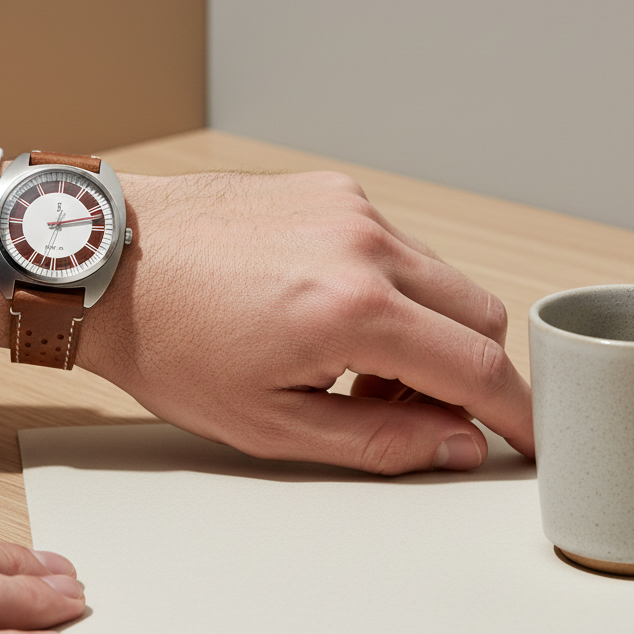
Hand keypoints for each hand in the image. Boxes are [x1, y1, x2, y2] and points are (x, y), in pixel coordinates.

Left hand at [77, 171, 532, 474]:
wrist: (106, 261)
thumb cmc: (166, 342)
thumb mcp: (266, 422)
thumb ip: (377, 439)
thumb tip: (455, 443)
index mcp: (352, 308)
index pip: (479, 368)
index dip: (518, 415)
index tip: (528, 441)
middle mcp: (363, 243)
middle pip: (479, 314)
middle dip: (466, 373)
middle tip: (405, 407)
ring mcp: (347, 206)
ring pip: (438, 278)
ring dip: (424, 330)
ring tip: (347, 363)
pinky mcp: (328, 189)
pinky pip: (395, 246)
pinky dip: (390, 289)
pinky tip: (328, 314)